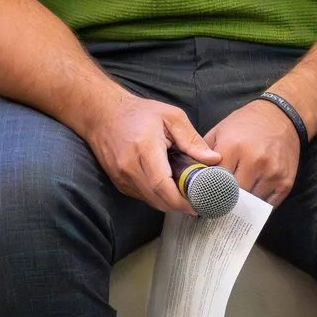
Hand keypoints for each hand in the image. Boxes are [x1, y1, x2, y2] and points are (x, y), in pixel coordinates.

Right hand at [81, 93, 220, 213]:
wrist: (102, 114)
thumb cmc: (138, 113)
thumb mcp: (171, 117)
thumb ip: (192, 139)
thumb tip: (213, 160)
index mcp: (145, 148)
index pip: (162, 184)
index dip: (181, 200)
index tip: (198, 203)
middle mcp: (129, 165)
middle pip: (158, 198)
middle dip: (179, 204)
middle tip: (197, 199)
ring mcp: (121, 176)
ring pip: (150, 201)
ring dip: (168, 201)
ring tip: (183, 192)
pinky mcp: (118, 181)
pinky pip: (142, 196)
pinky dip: (156, 196)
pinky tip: (165, 186)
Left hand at [206, 97, 301, 204]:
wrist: (281, 115)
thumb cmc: (246, 123)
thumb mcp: (219, 131)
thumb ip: (204, 153)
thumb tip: (191, 176)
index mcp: (233, 148)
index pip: (215, 180)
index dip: (207, 190)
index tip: (202, 198)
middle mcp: (255, 162)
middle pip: (233, 195)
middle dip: (223, 199)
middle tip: (215, 204)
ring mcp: (273, 173)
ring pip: (251, 203)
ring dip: (241, 204)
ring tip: (232, 204)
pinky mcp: (286, 182)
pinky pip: (268, 205)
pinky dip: (258, 206)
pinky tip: (250, 202)